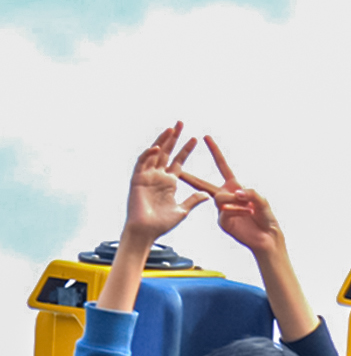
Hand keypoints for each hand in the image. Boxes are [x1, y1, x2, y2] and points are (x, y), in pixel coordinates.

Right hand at [123, 123, 208, 243]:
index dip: (186, 149)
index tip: (196, 138)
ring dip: (162, 141)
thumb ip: (193, 200)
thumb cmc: (162, 224)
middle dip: (174, 138)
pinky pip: (142, 164)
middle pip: (166, 152)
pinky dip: (149, 155)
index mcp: (169, 182)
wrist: (147, 232)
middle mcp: (158, 176)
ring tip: (171, 129)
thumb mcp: (182, 210)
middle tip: (181, 123)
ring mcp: (147, 176)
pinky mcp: (137, 180)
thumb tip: (208, 196)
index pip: (179, 161)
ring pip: (155, 154)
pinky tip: (158, 148)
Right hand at [178, 136, 285, 255]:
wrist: (267, 237)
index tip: (206, 137)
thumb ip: (250, 193)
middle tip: (177, 170)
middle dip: (190, 178)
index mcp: (234, 186)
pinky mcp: (223, 221)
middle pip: (204, 184)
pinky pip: (225, 210)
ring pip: (220, 197)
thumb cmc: (266, 217)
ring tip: (249, 207)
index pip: (222, 165)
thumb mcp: (262, 200)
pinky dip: (237, 210)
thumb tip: (235, 193)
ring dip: (235, 200)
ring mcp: (222, 209)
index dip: (215, 151)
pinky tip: (247, 213)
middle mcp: (226, 195)